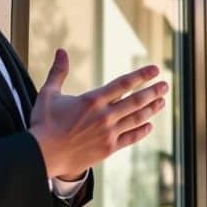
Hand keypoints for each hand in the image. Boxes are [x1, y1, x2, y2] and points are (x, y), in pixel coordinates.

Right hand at [29, 48, 167, 179]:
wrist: (42, 156)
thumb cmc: (43, 124)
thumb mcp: (48, 94)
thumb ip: (58, 72)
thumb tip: (61, 50)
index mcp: (92, 100)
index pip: (123, 84)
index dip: (141, 76)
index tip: (155, 70)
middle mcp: (104, 116)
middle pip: (136, 101)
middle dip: (153, 92)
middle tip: (165, 85)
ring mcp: (108, 133)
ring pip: (136, 118)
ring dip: (151, 109)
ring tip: (162, 102)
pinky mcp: (108, 149)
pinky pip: (130, 138)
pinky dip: (141, 131)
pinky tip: (148, 126)